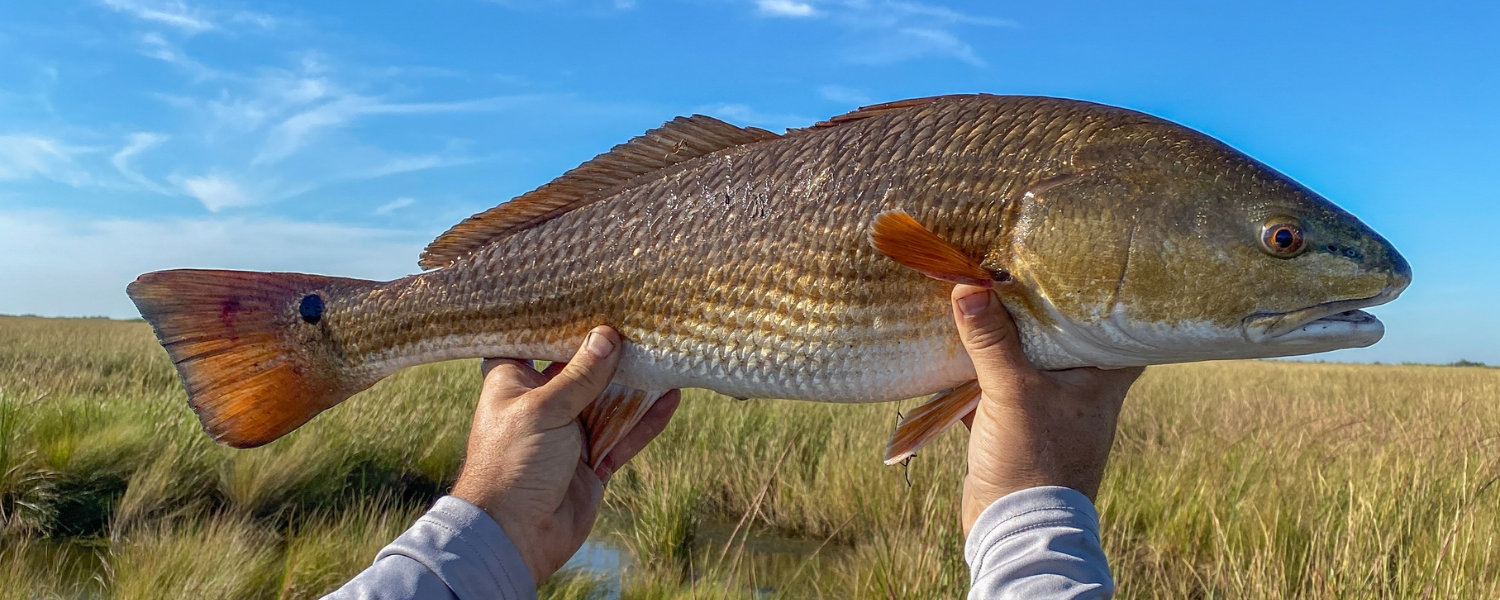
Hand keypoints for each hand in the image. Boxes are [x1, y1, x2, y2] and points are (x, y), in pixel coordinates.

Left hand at [450, 326, 680, 583]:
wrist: (514, 537)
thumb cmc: (512, 464)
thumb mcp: (544, 409)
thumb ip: (580, 375)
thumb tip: (607, 335)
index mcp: (512, 383)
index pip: (531, 340)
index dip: (554, 319)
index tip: (583, 291)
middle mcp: (541, 404)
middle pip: (579, 369)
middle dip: (607, 350)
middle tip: (639, 318)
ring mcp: (569, 434)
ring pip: (608, 401)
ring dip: (635, 383)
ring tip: (664, 352)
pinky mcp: (592, 462)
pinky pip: (624, 435)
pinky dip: (646, 419)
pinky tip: (671, 397)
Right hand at [951, 285, 1142, 536]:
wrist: (1016, 528)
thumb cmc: (1035, 458)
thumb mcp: (1012, 391)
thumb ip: (991, 339)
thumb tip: (968, 286)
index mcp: (1101, 380)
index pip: (1117, 328)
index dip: (1103, 299)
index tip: (1082, 268)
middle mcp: (1081, 394)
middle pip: (1064, 340)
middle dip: (1038, 313)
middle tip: (1016, 272)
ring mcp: (1048, 413)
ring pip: (1027, 364)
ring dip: (1003, 342)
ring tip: (982, 302)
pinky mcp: (1016, 431)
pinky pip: (998, 391)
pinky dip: (979, 374)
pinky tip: (956, 351)